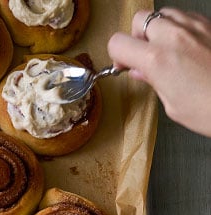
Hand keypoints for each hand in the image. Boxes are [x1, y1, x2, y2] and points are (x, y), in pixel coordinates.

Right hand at [107, 7, 210, 136]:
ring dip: (157, 29)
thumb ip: (153, 81)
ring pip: (164, 13)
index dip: (116, 55)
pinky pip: (186, 16)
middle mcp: (175, 37)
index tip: (123, 65)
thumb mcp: (171, 103)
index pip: (118, 43)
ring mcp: (195, 28)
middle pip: (140, 20)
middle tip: (141, 55)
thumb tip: (141, 71)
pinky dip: (179, 28)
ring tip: (163, 50)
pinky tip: (183, 47)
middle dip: (136, 37)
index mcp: (157, 59)